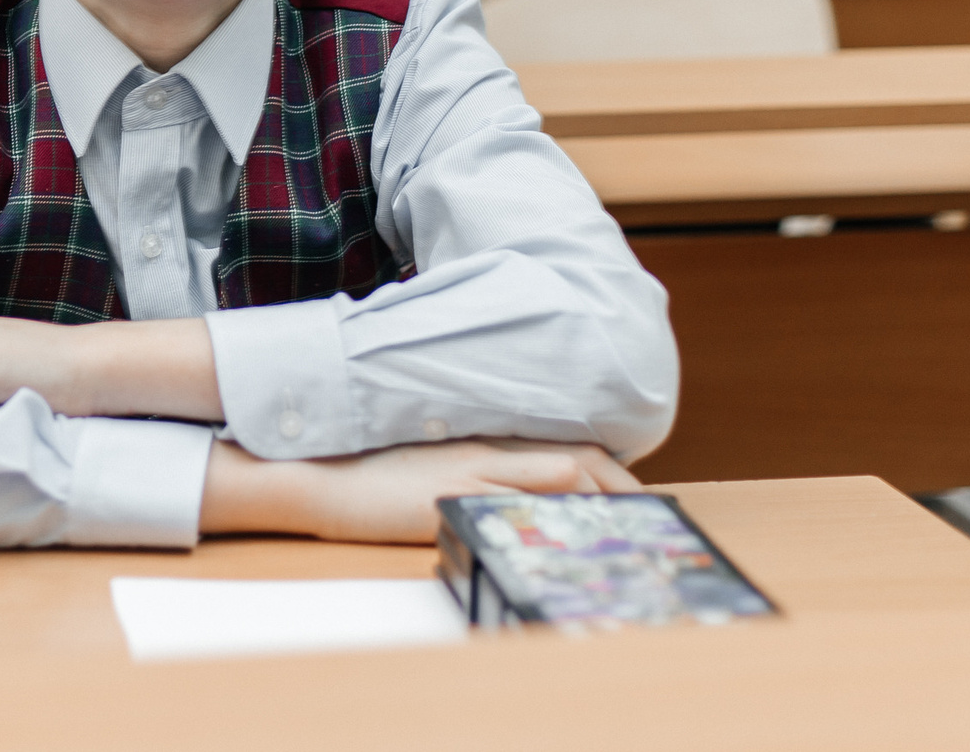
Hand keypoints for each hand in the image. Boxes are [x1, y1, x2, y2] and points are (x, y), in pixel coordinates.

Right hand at [201, 438, 641, 543]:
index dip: (606, 466)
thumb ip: (470, 465)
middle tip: (649, 510)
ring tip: (629, 522)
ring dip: (601, 496)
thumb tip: (506, 487)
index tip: (631, 489)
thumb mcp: (429, 461)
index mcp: (484, 439)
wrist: (320, 474)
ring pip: (562, 474)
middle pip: (577, 456)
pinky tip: (574, 531)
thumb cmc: (368, 470)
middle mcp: (488, 448)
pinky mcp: (455, 498)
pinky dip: (556, 513)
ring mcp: (474, 472)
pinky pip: (521, 502)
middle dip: (621, 484)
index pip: (563, 444)